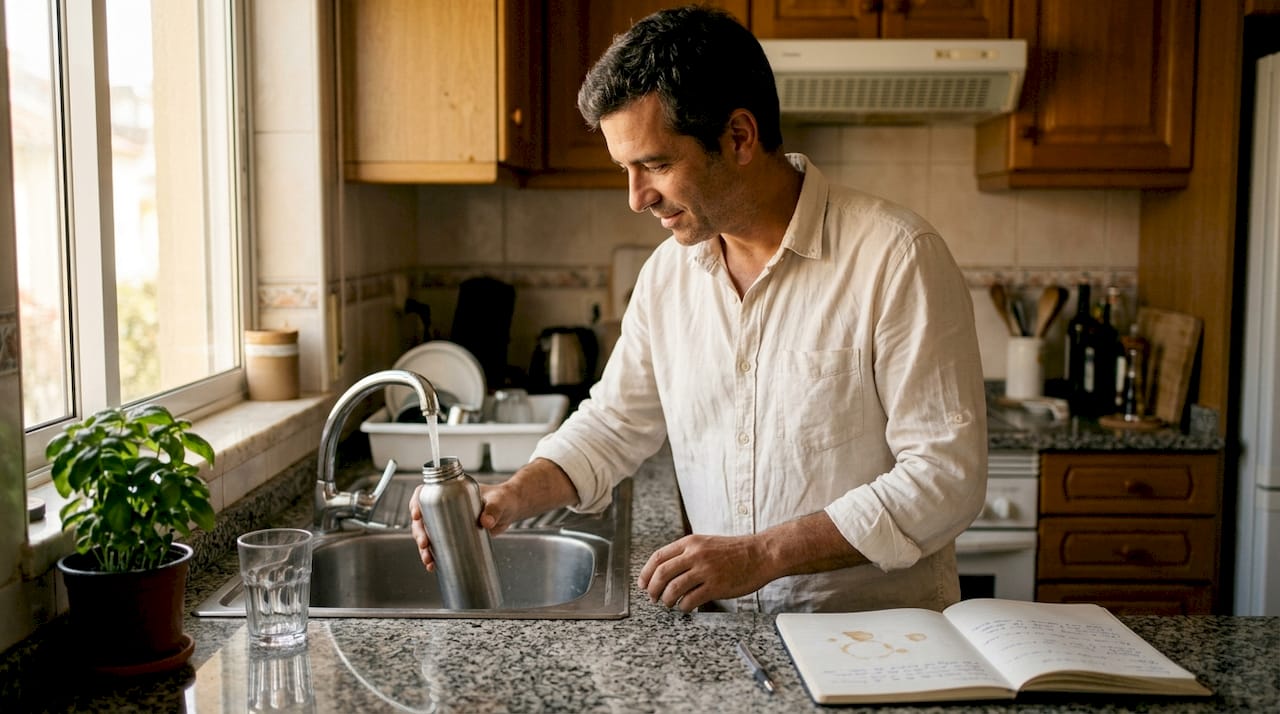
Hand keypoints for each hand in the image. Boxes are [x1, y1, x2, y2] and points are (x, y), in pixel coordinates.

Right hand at [409, 482, 517, 571]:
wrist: (510, 510)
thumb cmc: (503, 499)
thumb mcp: (498, 501)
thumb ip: (494, 509)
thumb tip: (486, 522)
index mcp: (451, 492)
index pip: (425, 493)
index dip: (416, 503)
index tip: (417, 516)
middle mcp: (446, 506)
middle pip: (423, 518)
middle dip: (419, 532)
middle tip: (424, 544)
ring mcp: (449, 521)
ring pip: (427, 533)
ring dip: (423, 548)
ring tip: (428, 560)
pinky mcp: (455, 535)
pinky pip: (438, 544)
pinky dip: (433, 555)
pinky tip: (433, 565)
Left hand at [637, 534, 772, 612]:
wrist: (760, 554)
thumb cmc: (734, 551)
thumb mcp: (706, 543)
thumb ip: (686, 552)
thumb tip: (664, 569)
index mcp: (691, 542)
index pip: (658, 557)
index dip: (646, 573)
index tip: (642, 584)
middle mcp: (696, 554)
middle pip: (661, 573)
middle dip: (652, 589)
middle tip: (652, 598)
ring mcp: (706, 570)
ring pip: (673, 589)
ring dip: (666, 600)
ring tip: (669, 604)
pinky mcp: (716, 586)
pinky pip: (690, 600)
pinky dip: (683, 607)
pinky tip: (686, 608)